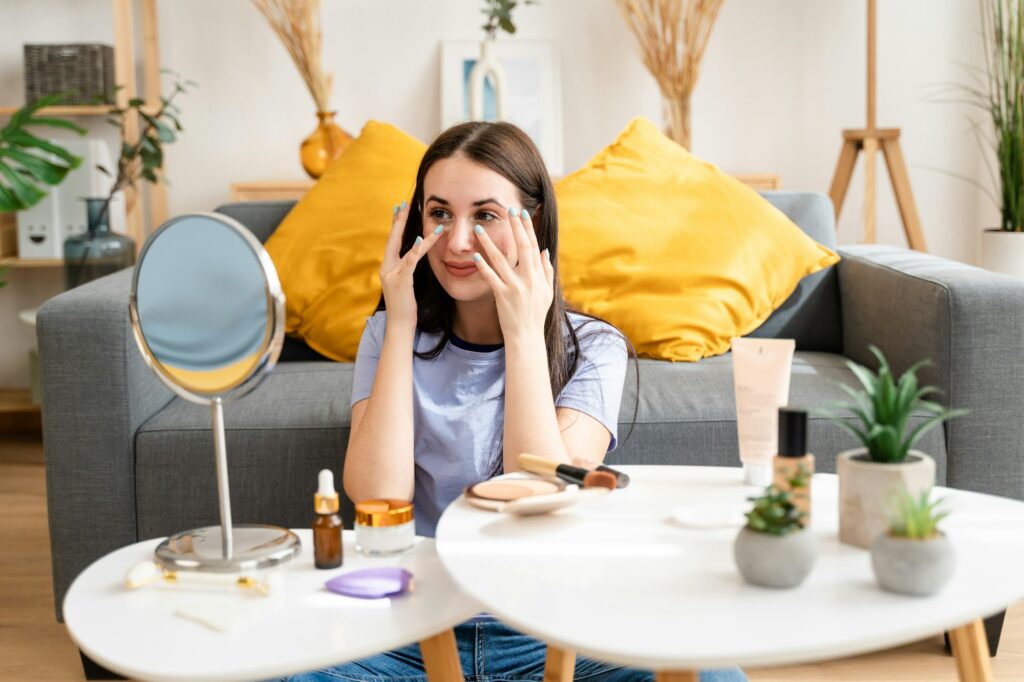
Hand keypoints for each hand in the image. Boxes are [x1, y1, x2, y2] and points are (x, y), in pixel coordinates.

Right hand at [379, 202, 444, 330]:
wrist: (399, 325)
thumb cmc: (405, 307)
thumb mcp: (404, 285)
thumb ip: (405, 270)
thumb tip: (411, 257)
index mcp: (388, 267)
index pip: (392, 241)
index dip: (396, 224)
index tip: (400, 208)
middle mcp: (387, 268)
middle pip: (392, 239)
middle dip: (399, 220)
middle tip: (404, 203)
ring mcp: (392, 275)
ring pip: (404, 248)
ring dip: (414, 233)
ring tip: (424, 219)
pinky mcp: (400, 282)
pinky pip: (409, 262)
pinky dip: (415, 250)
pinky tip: (421, 239)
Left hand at [472, 207, 553, 338]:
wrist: (526, 336)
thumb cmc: (536, 315)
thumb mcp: (546, 292)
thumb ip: (546, 271)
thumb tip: (544, 251)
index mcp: (539, 276)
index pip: (534, 246)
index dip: (528, 229)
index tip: (522, 213)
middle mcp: (529, 279)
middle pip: (521, 247)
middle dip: (514, 227)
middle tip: (507, 210)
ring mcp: (515, 287)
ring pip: (501, 259)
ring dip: (489, 242)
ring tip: (479, 228)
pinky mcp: (502, 296)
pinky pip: (491, 277)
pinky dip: (483, 265)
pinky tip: (475, 255)